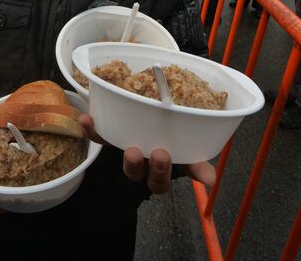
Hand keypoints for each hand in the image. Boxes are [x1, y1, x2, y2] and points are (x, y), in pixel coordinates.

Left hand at [80, 114, 215, 193]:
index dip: (161, 174)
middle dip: (145, 166)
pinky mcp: (110, 137)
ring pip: (120, 158)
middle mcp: (141, 164)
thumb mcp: (187, 150)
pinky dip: (92, 130)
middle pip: (138, 174)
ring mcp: (124, 150)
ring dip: (124, 156)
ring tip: (129, 148)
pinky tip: (87, 119)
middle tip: (156, 153)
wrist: (147, 118)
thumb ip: (197, 163)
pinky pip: (99, 138)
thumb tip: (212, 179)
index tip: (165, 157)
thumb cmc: (172, 137)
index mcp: (161, 169)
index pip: (160, 182)